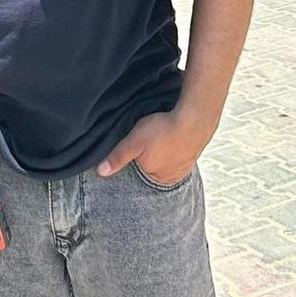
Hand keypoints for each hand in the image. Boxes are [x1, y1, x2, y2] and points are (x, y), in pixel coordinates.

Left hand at [97, 108, 213, 186]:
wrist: (195, 118)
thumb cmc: (163, 130)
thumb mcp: (134, 142)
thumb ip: (117, 157)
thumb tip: (100, 172)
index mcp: (156, 178)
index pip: (139, 172)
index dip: (135, 159)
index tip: (137, 146)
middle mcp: (172, 177)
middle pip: (153, 169)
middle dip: (150, 157)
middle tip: (150, 140)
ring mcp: (184, 167)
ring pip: (167, 162)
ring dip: (163, 152)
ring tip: (161, 138)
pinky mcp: (193, 155)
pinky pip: (179, 155)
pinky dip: (175, 148)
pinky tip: (172, 137)